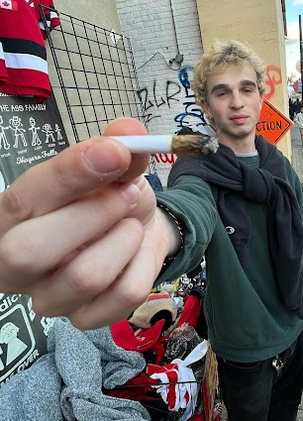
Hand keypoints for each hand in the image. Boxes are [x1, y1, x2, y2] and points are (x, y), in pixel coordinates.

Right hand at [0, 118, 170, 328]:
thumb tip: (130, 131)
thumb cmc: (110, 196)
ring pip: (86, 275)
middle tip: (127, 194)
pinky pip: (124, 293)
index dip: (70, 173)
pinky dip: (144, 263)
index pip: (23, 198)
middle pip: (31, 251)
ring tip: (130, 223)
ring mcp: (50, 296)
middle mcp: (17, 263)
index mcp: (12, 215)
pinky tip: (136, 251)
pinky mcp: (86, 317)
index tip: (115, 152)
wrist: (135, 230)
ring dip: (125, 238)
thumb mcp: (114, 167)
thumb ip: (119, 148)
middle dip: (95, 213)